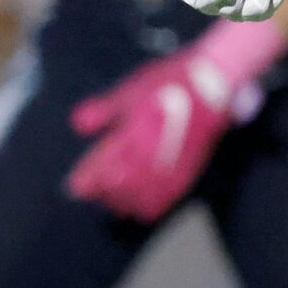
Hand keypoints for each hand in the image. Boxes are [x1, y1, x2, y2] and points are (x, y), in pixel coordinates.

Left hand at [66, 46, 241, 222]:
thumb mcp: (129, 91)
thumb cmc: (169, 82)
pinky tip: (138, 201)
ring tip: (113, 196)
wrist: (212, 83)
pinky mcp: (186, 174)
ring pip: (139, 201)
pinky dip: (146, 206)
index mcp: (134, 135)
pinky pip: (162, 202)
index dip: (86, 181)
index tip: (75, 186)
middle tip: (92, 190)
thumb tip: (77, 125)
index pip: (103, 169)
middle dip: (102, 192)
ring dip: (122, 201)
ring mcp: (170, 169)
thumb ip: (102, 111)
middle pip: (119, 189)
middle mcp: (152, 157)